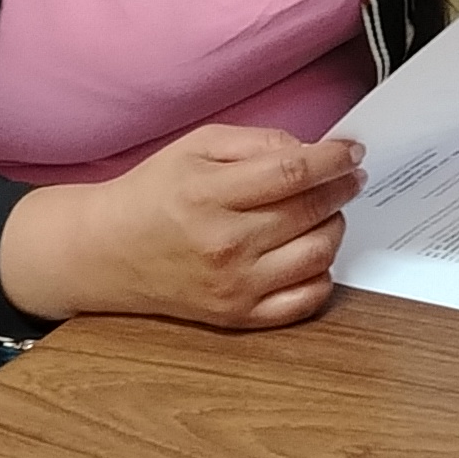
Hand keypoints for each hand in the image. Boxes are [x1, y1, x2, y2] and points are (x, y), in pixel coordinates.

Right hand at [0, 124, 365, 329]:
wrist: (106, 252)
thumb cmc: (154, 194)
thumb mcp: (197, 147)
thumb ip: (258, 142)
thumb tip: (312, 151)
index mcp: (210, 194)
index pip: (294, 173)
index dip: (334, 159)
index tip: (352, 151)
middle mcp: (225, 244)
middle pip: (312, 212)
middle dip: (342, 188)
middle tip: (348, 177)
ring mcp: (234, 285)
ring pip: (318, 255)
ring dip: (335, 227)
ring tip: (326, 211)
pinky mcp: (238, 316)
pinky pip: (306, 300)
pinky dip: (322, 273)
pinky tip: (311, 253)